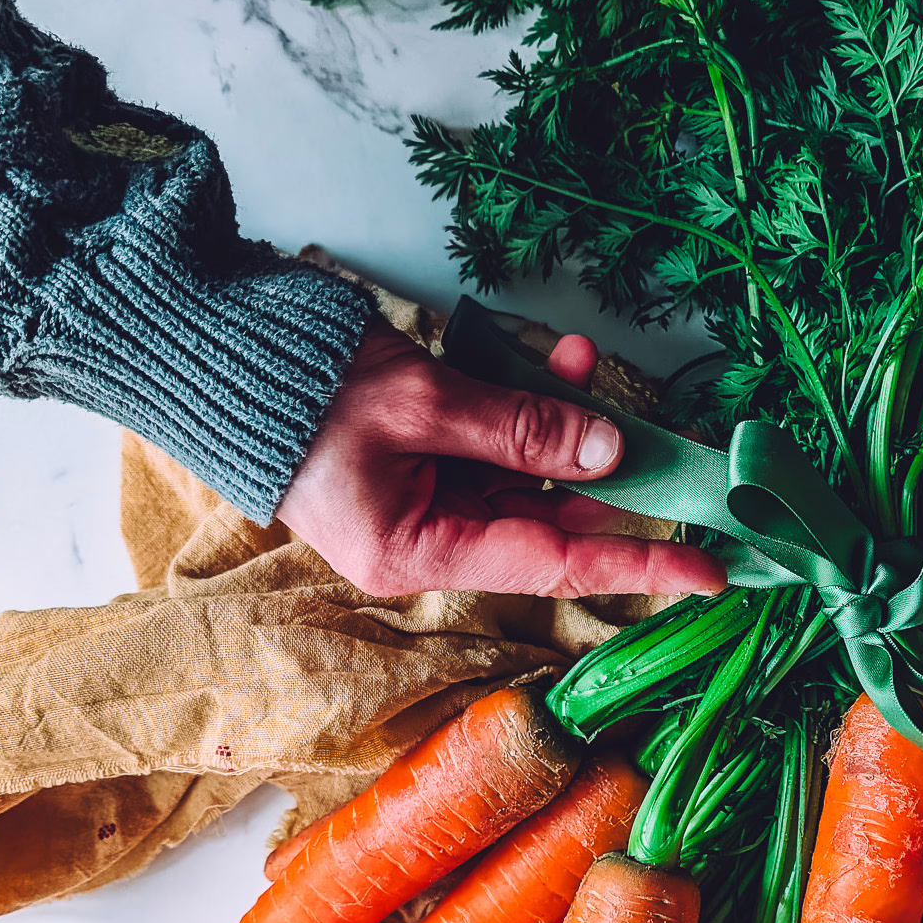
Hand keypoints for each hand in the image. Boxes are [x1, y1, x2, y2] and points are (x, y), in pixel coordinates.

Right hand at [277, 324, 726, 598]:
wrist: (211, 348)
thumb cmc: (299, 389)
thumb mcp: (424, 406)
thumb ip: (522, 430)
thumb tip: (612, 451)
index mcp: (419, 554)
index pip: (554, 564)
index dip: (639, 566)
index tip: (710, 574)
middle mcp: (430, 539)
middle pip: (551, 521)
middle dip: (615, 480)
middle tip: (684, 454)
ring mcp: (427, 499)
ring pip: (532, 475)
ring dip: (572, 425)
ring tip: (593, 367)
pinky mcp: (426, 458)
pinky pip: (502, 443)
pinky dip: (534, 405)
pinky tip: (563, 363)